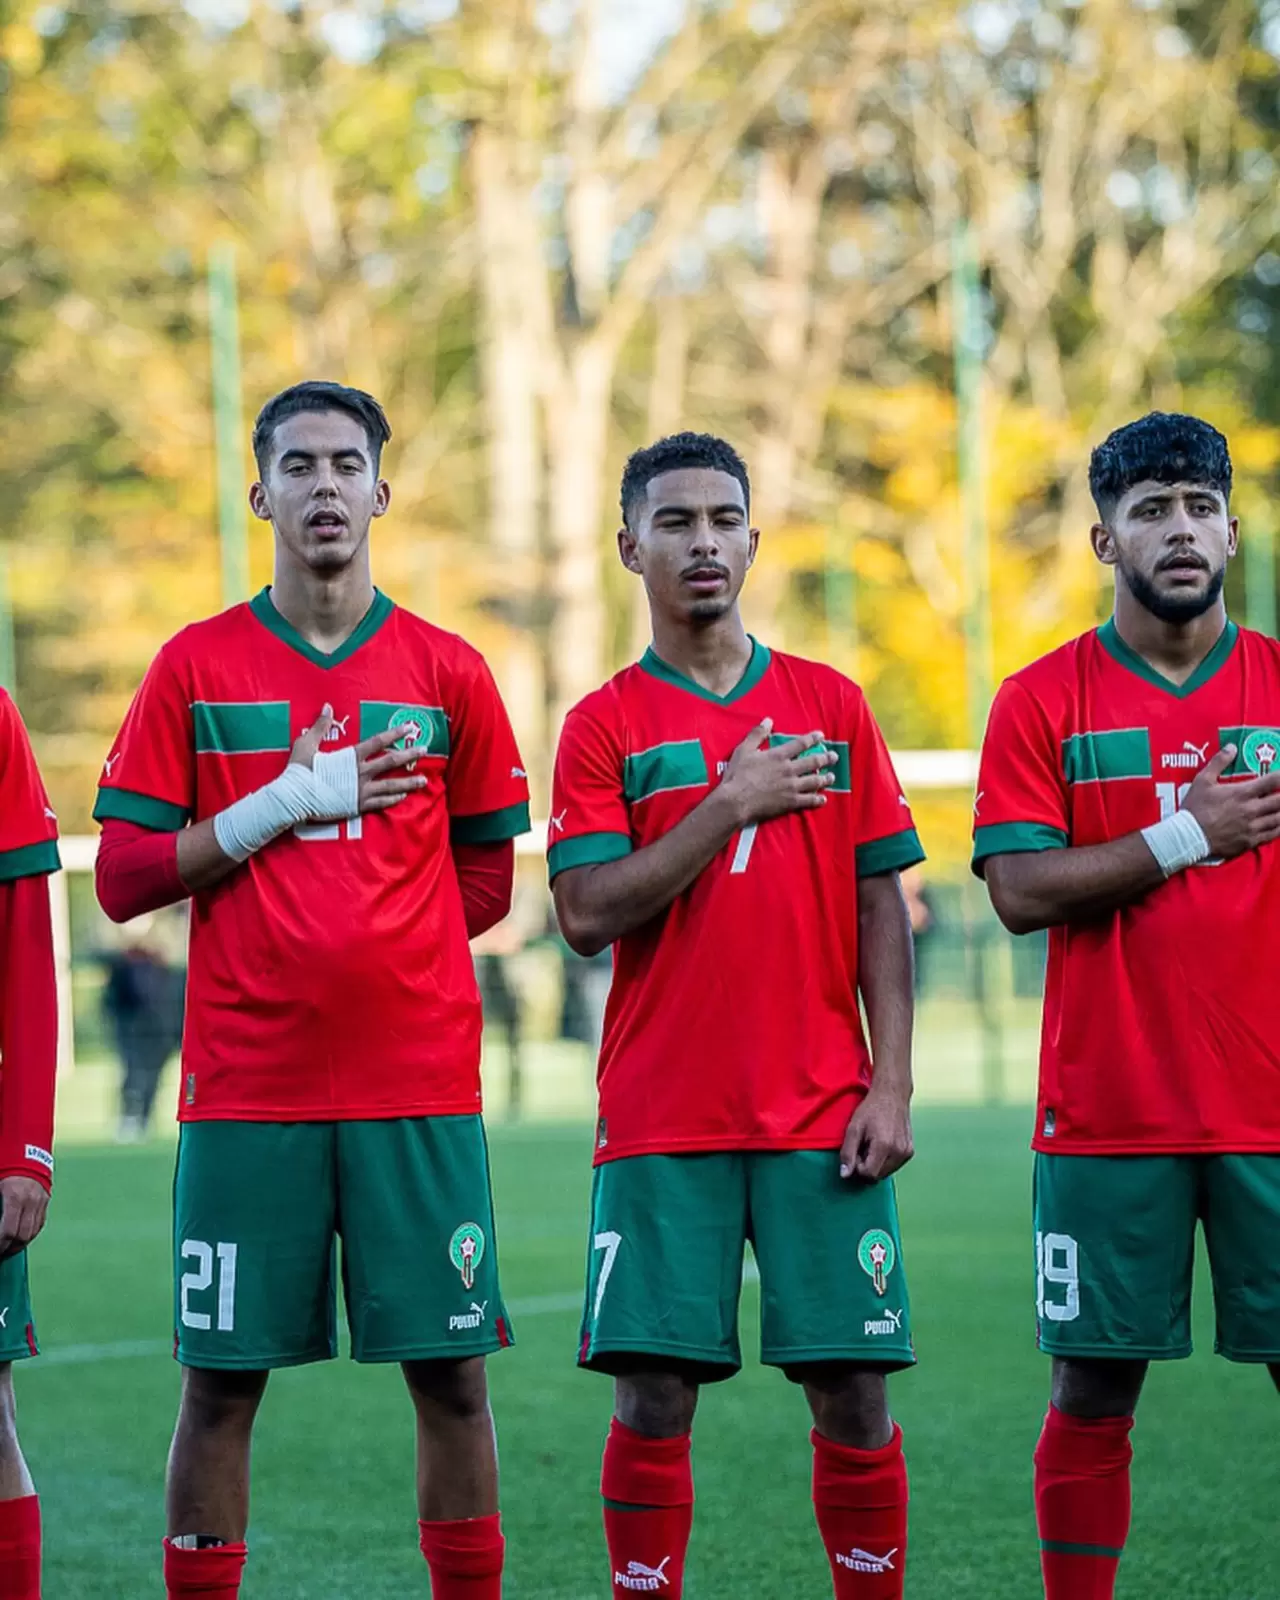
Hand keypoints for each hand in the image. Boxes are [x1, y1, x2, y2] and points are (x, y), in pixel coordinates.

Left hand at [0, 1177, 48, 1259]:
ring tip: (8, 1249)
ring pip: (32, 1232)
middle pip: (22, 1236)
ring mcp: (40, 1200)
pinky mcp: (46, 1200)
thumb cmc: (5, 1169)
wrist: (27, 1151)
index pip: (8, 1231)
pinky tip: (20, 1238)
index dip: (0, 1245)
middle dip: (9, 1248)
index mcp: (14, 1196)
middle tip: (0, 1253)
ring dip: (20, 1244)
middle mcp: (30, 1200)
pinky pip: (39, 1224)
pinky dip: (30, 1234)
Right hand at [288, 706, 428, 813]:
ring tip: (424, 781)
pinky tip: (402, 796)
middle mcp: (360, 772)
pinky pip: (380, 803)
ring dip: (408, 782)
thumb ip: (320, 726)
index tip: (410, 728)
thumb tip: (328, 707)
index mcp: (350, 756)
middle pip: (391, 762)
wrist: (294, 798)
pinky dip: (393, 799)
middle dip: (410, 755)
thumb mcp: (307, 743)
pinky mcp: (357, 806)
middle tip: (425, 750)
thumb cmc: (299, 770)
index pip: (378, 742)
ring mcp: (360, 791)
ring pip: (391, 785)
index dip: (395, 733)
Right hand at [717, 718, 837, 827]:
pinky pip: (808, 800)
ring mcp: (792, 787)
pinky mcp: (790, 802)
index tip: (821, 736)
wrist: (736, 801)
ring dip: (825, 778)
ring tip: (832, 777)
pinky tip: (823, 799)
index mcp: (778, 756)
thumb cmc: (738, 775)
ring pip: (814, 781)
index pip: (800, 744)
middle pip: (813, 762)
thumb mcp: (743, 750)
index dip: (812, 739)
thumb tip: (768, 720)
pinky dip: (817, 799)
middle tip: (834, 757)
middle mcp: (789, 770)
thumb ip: (757, 734)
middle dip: (826, 758)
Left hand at [839, 1087, 913, 1182]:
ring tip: (872, 1144)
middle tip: (862, 1147)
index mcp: (884, 1146)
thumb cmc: (871, 1109)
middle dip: (866, 1166)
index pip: (869, 1174)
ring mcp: (907, 1153)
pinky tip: (881, 1145)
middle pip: (877, 1176)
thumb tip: (845, 1175)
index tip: (856, 1152)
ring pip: (885, 1173)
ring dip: (876, 1164)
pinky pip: (893, 1166)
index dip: (858, 1167)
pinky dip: (885, 1161)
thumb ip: (848, 1153)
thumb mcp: (854, 1128)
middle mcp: (899, 1152)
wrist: (892, 1095)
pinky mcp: (910, 1152)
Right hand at [1181, 745, 1279, 858]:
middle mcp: (1252, 809)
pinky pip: (1273, 834)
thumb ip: (1219, 762)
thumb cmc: (1195, 808)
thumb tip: (1231, 747)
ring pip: (1279, 818)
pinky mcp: (1250, 841)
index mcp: (1242, 793)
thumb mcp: (1202, 780)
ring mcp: (1253, 827)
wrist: (1188, 837)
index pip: (1273, 780)